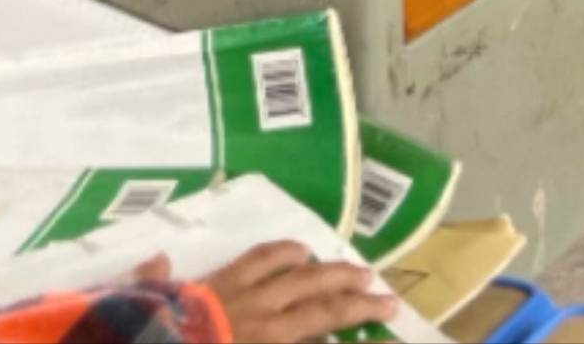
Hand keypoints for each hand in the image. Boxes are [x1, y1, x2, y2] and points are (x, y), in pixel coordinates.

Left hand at [200, 239, 398, 341]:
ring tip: (360, 272)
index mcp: (268, 343)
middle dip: (357, 304)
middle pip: (321, 307)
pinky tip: (298, 249)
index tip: (385, 330)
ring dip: (333, 273)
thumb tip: (212, 312)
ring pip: (300, 278)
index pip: (318, 326)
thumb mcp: (196, 327)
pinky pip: (259, 259)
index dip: (352, 330)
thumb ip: (206, 317)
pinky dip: (281, 251)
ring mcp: (245, 297)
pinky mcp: (222, 280)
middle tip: (388, 300)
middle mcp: (265, 324)